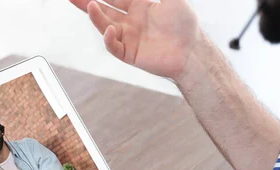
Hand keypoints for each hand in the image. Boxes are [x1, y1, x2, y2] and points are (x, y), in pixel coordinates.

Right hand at [69, 0, 200, 79]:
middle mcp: (131, 20)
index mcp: (139, 5)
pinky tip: (109, 29)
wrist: (192, 51)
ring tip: (89, 5)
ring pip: (105, 25)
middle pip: (104, 7)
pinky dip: (109, 39)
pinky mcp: (130, 54)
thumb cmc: (185, 23)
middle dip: (87, 1)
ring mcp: (129, 37)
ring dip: (95, 16)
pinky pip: (114, 46)